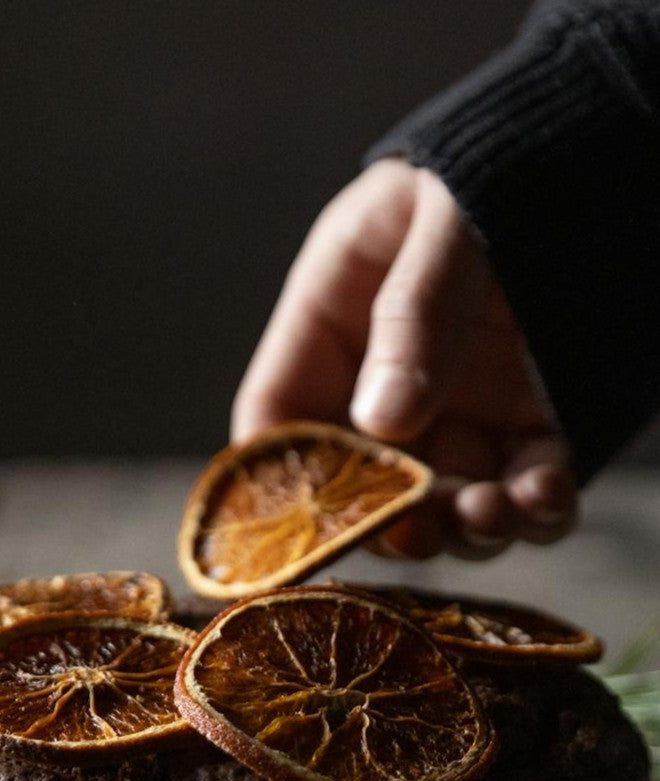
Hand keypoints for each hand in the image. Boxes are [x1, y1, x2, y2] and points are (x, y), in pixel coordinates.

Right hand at [231, 158, 575, 558]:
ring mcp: (458, 406)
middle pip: (357, 480)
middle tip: (416, 534)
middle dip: (384, 520)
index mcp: (333, 318)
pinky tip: (544, 496)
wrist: (607, 141)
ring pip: (439, 500)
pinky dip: (532, 510)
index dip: (279, 477)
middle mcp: (385, 377)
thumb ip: (414, 310)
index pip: (277, 413)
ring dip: (460, 528)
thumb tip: (384, 422)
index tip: (310, 522)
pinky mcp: (528, 420)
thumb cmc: (502, 162)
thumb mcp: (449, 217)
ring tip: (489, 513)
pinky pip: (521, 488)